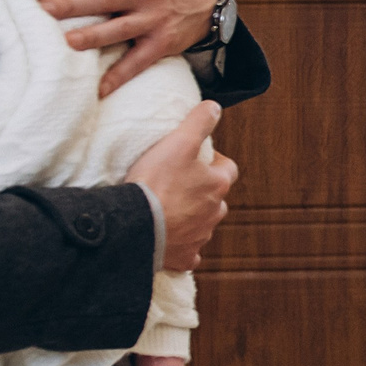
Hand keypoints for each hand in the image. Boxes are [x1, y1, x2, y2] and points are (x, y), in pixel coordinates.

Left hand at [40, 0, 220, 98]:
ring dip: (93, 38)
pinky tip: (98, 90)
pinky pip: (137, 63)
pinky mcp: (160, 44)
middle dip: (74, 5)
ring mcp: (152, 20)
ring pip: (118, 30)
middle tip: (44, 10)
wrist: (209, 1)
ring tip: (67, 44)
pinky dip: (118, 78)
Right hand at [125, 103, 238, 270]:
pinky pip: (189, 252)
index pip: (228, 169)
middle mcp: (214, 213)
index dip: (215, 162)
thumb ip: (198, 122)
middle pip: (216, 198)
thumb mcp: (179, 142)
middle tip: (179, 183)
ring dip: (192, 217)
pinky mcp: (184, 257)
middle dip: (203, 191)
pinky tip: (168, 239)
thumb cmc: (157, 182)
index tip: (198, 159)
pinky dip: (182, 245)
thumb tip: (215, 108)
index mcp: (217, 185)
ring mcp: (200, 237)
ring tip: (168, 208)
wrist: (137, 224)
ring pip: (203, 224)